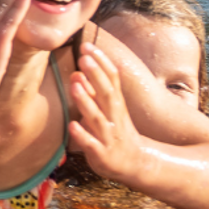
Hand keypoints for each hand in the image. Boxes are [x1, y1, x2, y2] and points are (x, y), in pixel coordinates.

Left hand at [68, 44, 145, 179]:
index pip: (112, 79)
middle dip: (96, 75)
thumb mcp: (108, 110)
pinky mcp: (102, 154)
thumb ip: (93, 92)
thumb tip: (78, 71)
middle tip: (84, 57)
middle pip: (107, 93)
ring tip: (75, 84)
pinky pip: (91, 144)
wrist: (136, 163)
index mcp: (116, 104)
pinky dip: (82, 135)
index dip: (101, 62)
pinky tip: (72, 125)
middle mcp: (115, 117)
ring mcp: (109, 135)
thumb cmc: (116, 131)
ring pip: (97, 117)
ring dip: (86, 100)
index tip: (87, 45)